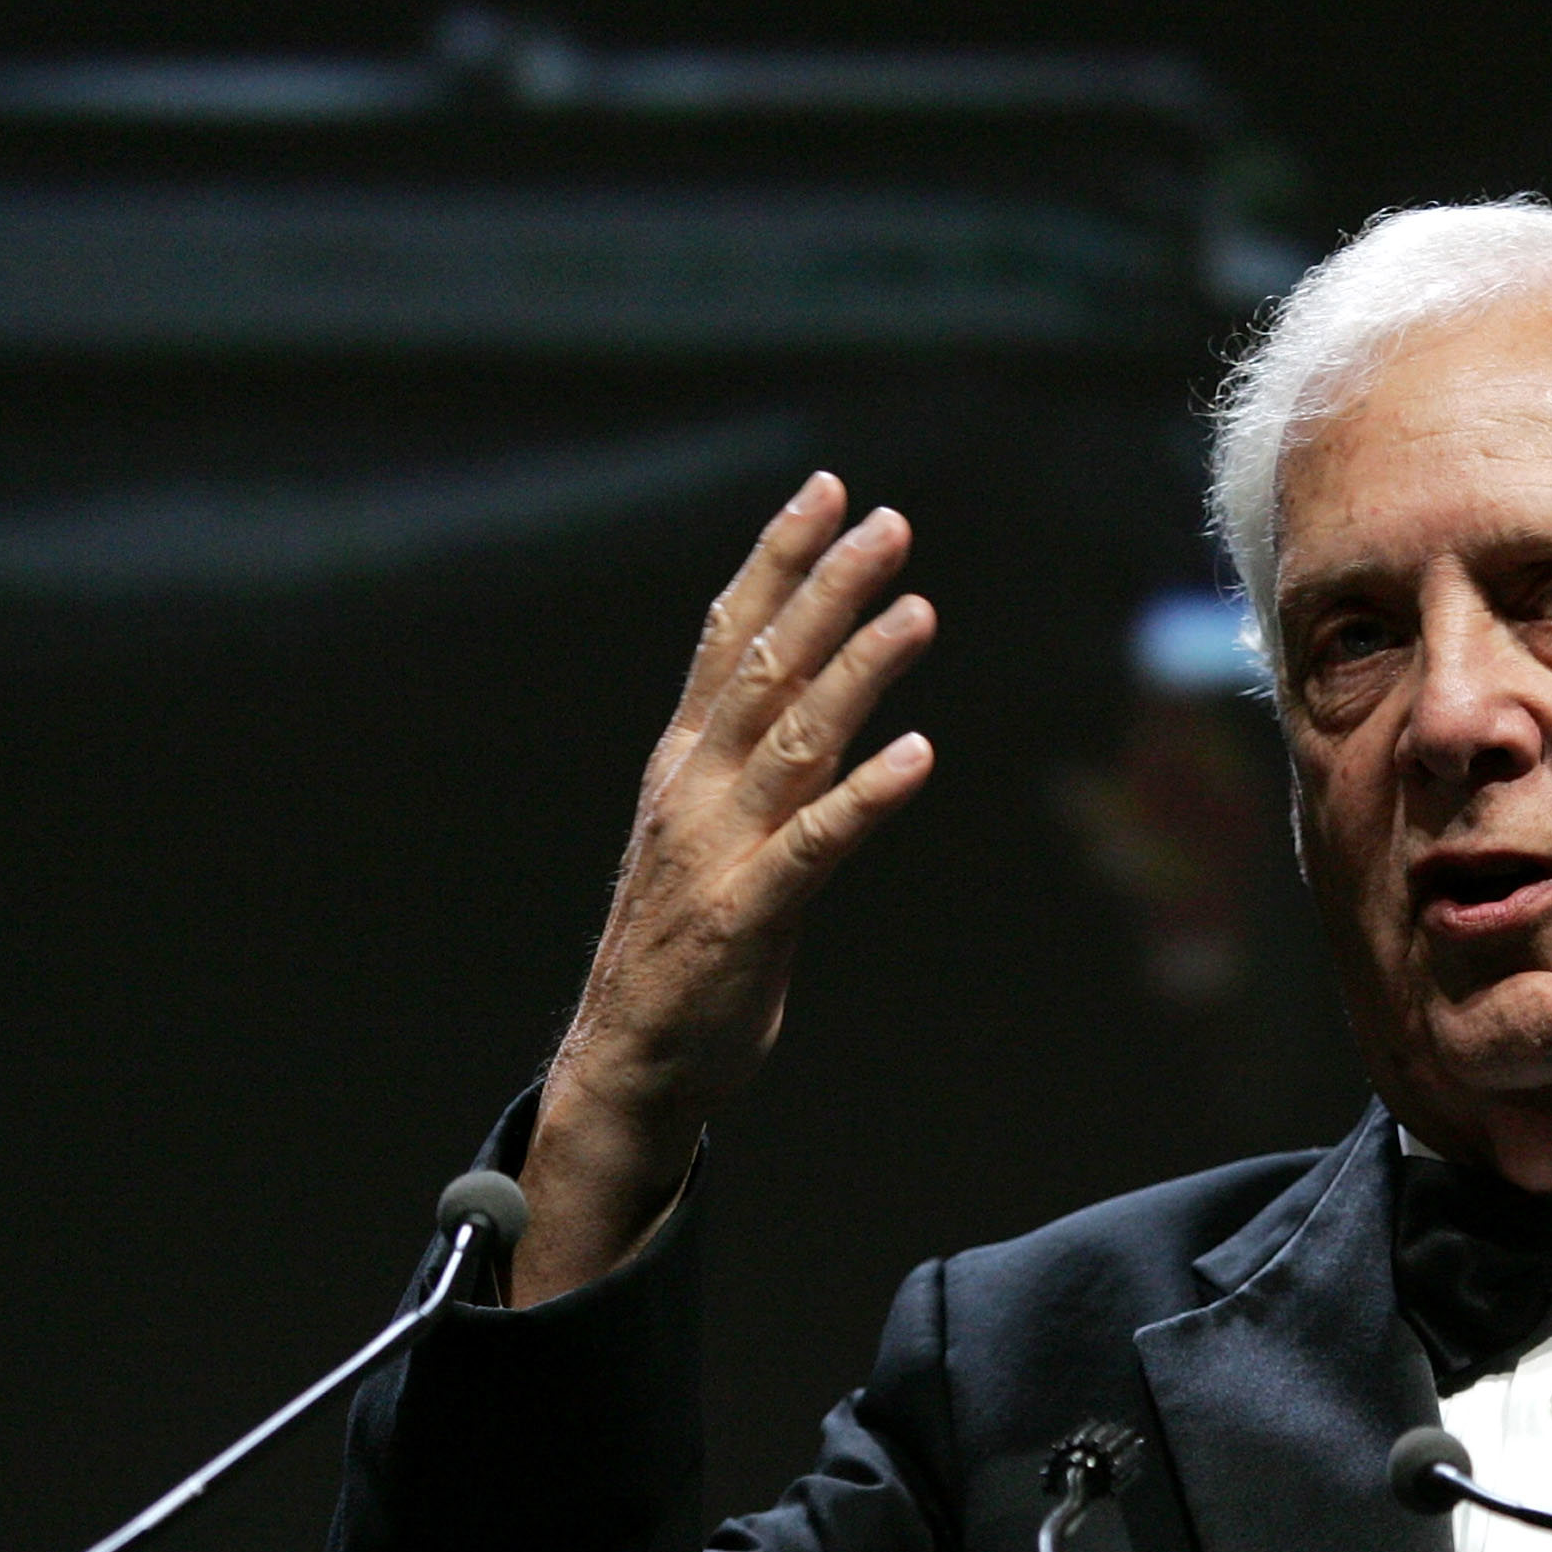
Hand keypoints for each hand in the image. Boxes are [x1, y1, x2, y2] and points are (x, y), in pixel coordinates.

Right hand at [510, 474, 936, 1305]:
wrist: (632, 1060)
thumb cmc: (684, 948)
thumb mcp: (713, 837)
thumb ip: (760, 774)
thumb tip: (822, 710)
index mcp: (683, 763)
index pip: (727, 636)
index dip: (777, 560)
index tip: (826, 491)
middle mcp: (696, 789)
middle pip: (764, 663)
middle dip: (826, 586)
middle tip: (889, 522)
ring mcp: (720, 848)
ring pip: (795, 736)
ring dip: (859, 668)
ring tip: (919, 610)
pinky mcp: (752, 913)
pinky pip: (819, 842)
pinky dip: (867, 794)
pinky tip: (917, 755)